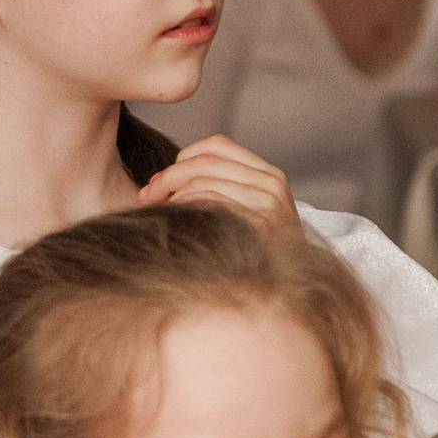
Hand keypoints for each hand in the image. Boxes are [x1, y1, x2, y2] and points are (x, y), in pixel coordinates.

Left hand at [137, 139, 302, 242]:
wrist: (291, 291)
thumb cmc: (262, 255)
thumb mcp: (252, 213)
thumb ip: (221, 189)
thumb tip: (162, 182)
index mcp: (269, 174)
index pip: (217, 145)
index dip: (183, 158)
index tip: (161, 178)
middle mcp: (271, 183)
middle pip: (204, 162)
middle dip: (168, 177)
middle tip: (147, 196)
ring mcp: (267, 203)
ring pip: (202, 182)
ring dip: (172, 196)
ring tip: (160, 212)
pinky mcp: (258, 223)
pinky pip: (209, 203)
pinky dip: (185, 208)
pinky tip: (177, 221)